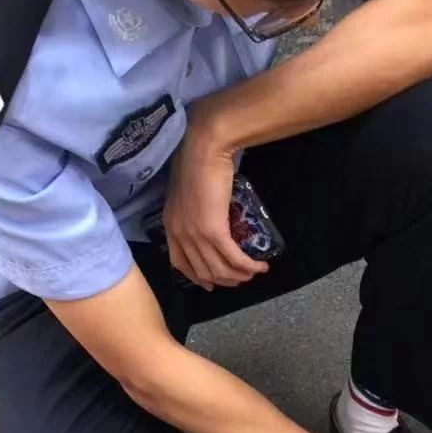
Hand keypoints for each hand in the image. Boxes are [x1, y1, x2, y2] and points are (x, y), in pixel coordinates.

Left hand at [163, 127, 268, 290]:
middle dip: (225, 280)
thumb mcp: (187, 194)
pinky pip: (234, 258)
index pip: (181, 264)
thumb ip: (191, 212)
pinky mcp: (214, 231)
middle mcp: (181, 235)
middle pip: (204, 271)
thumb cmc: (196, 163)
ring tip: (254, 273)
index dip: (199, 278)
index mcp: (171, 226)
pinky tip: (260, 267)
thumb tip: (207, 220)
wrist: (203, 149)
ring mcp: (196, 235)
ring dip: (240, 276)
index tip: (212, 283)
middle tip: (241, 279)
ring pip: (220, 269)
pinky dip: (249, 266)